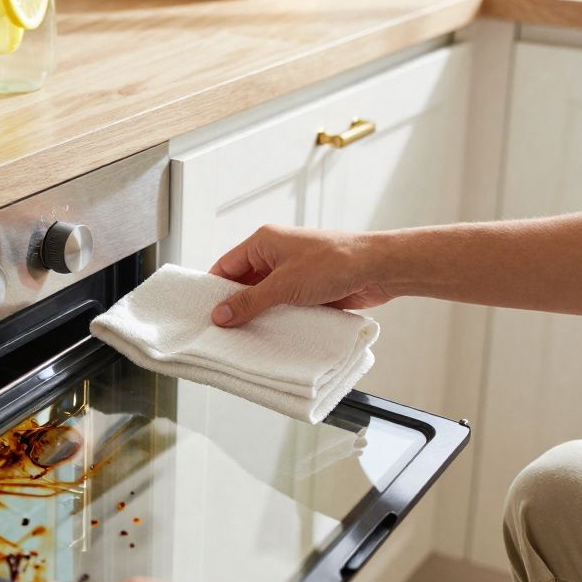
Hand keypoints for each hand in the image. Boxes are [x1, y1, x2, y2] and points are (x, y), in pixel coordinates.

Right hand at [209, 225, 392, 326]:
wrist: (377, 269)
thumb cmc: (333, 263)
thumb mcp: (284, 285)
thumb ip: (249, 301)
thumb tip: (220, 314)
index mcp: (263, 242)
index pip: (226, 265)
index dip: (213, 289)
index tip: (204, 313)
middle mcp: (275, 256)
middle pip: (243, 283)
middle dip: (235, 306)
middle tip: (221, 332)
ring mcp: (292, 273)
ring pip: (264, 297)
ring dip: (257, 315)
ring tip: (242, 339)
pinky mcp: (307, 290)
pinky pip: (283, 306)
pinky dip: (276, 320)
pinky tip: (268, 337)